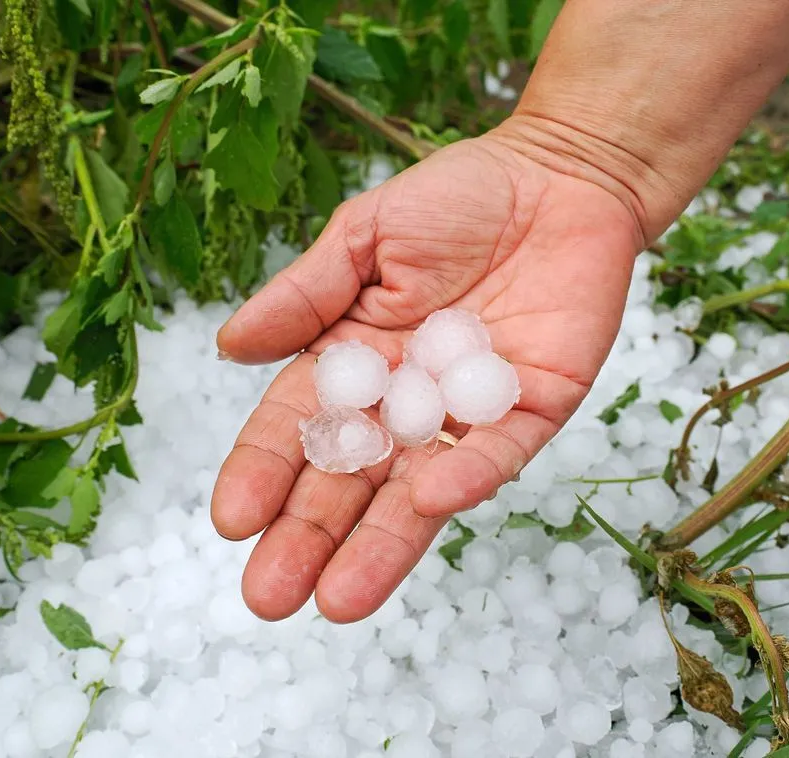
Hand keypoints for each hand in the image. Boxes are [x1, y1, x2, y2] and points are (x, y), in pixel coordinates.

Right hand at [210, 127, 642, 622]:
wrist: (559, 177)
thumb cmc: (456, 198)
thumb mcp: (364, 236)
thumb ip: (305, 294)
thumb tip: (229, 347)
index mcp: (354, 360)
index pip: (298, 426)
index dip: (265, 472)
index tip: (232, 520)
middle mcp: (406, 400)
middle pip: (351, 479)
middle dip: (309, 537)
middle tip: (270, 597)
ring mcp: (468, 411)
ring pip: (419, 490)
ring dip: (382, 545)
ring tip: (340, 601)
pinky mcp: (535, 408)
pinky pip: (499, 451)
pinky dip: (468, 476)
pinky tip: (429, 504)